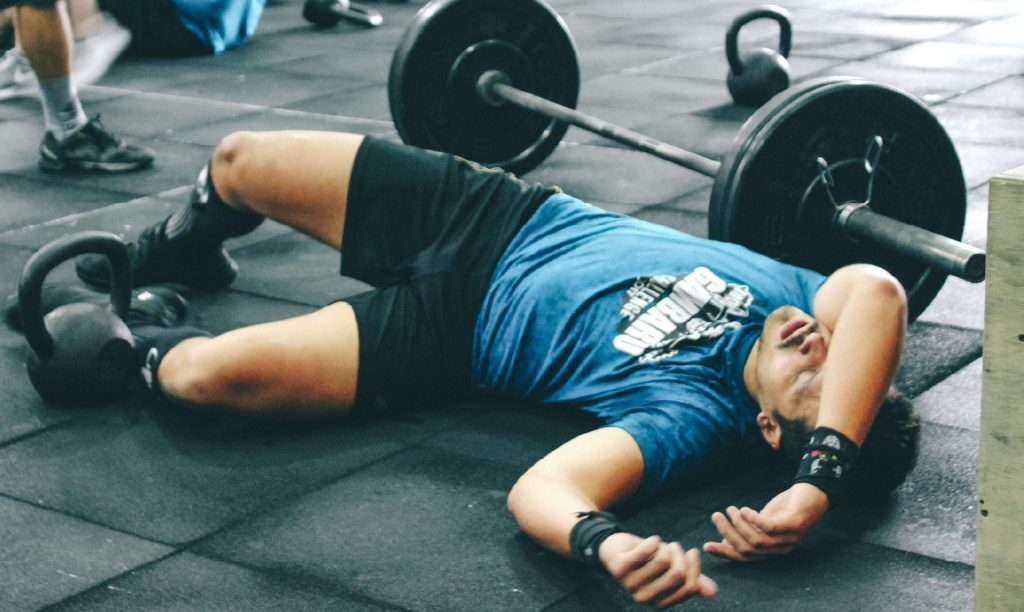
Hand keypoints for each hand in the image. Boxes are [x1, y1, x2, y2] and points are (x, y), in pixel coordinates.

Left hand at [599, 532, 716, 607]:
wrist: (616, 549)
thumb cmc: (648, 560)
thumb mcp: (671, 570)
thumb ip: (692, 580)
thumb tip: (713, 592)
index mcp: (660, 603)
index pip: (690, 586)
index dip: (695, 567)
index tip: (692, 553)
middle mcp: (645, 598)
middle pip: (678, 574)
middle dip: (681, 555)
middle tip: (675, 547)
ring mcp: (630, 584)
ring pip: (664, 560)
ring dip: (666, 547)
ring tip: (659, 546)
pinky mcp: (620, 568)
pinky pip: (647, 550)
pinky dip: (653, 541)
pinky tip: (651, 541)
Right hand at [703, 483, 828, 560]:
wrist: (814, 492)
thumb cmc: (788, 507)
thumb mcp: (765, 520)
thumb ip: (749, 531)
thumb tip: (726, 540)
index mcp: (772, 550)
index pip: (745, 557)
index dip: (725, 553)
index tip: (706, 546)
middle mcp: (781, 549)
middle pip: (748, 549)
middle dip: (728, 533)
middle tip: (716, 516)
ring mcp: (790, 538)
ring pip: (757, 540)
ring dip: (739, 524)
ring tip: (730, 509)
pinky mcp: (795, 524)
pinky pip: (770, 527)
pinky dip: (753, 519)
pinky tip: (744, 509)